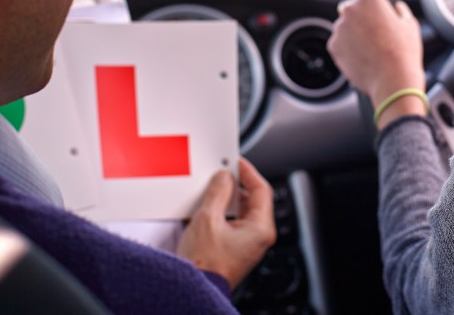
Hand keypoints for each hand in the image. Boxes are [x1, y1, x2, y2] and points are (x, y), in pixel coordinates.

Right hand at [176, 157, 275, 288]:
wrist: (192, 291)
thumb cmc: (204, 264)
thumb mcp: (208, 218)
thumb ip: (218, 193)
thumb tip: (224, 178)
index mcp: (261, 229)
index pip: (262, 190)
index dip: (248, 172)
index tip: (237, 162)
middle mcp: (259, 237)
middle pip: (253, 200)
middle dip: (236, 186)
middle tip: (222, 174)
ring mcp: (248, 245)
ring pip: (243, 212)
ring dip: (228, 199)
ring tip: (212, 190)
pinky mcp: (236, 250)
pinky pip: (234, 223)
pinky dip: (223, 213)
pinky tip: (209, 209)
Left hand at [327, 0, 425, 114]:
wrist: (393, 81)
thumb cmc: (403, 52)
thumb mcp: (409, 24)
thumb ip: (399, 10)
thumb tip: (397, 8)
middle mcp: (350, 10)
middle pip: (351, 6)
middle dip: (360, 15)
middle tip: (376, 30)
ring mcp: (339, 29)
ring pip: (345, 26)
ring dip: (354, 33)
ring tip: (372, 48)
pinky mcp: (334, 46)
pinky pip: (340, 42)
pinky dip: (348, 47)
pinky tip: (364, 57)